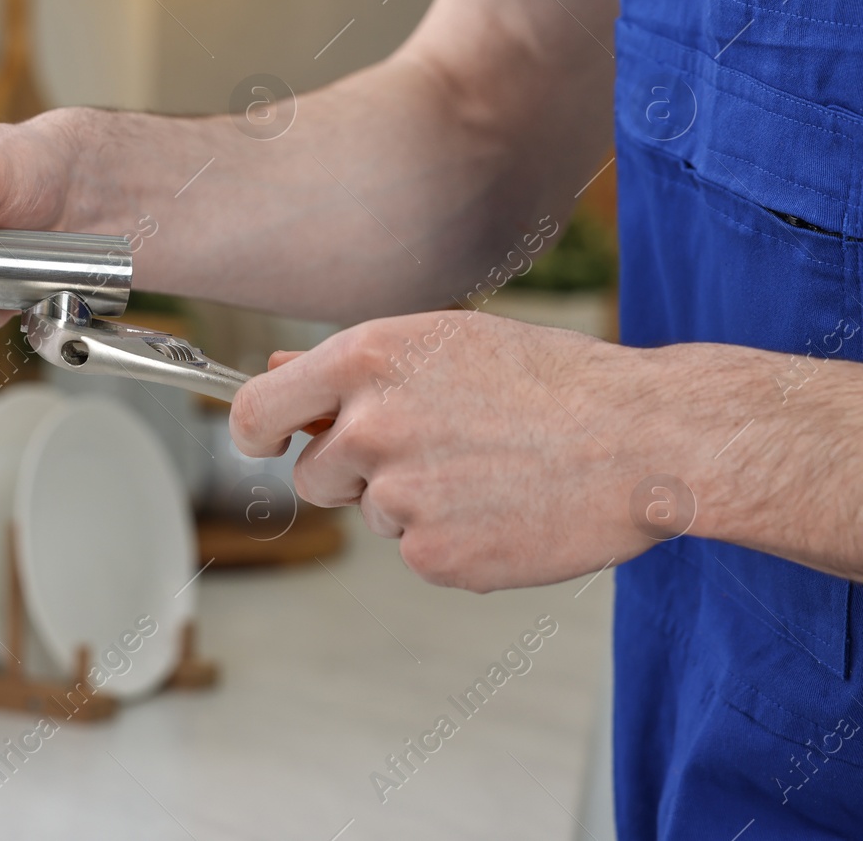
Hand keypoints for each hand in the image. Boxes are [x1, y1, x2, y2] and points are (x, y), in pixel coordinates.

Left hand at [229, 311, 681, 591]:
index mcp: (365, 361)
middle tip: (431, 451)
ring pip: (372, 513)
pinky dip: (451, 540)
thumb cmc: (549, 381)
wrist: (642, 440)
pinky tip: (503, 509)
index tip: (271, 440)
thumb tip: (277, 368)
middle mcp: (370, 426)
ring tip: (486, 471)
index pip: (255, 409)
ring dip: (411, 502)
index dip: (257, 431)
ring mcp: (399, 495)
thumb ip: (353, 366)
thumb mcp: (444, 342)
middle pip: (311, 474)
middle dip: (352, 472)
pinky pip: (416, 552)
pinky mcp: (434, 555)